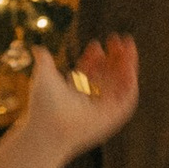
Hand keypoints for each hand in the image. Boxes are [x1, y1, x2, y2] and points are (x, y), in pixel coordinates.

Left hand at [19, 35, 139, 163]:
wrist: (50, 127)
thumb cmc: (43, 106)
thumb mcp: (44, 77)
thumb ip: (44, 61)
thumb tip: (37, 48)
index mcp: (77, 93)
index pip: (90, 73)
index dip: (95, 58)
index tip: (95, 44)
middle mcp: (92, 101)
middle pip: (108, 76)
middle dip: (114, 58)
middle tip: (117, 39)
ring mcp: (104, 109)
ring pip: (120, 83)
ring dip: (127, 64)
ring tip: (129, 46)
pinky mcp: (114, 117)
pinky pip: (128, 97)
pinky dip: (131, 81)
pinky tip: (130, 63)